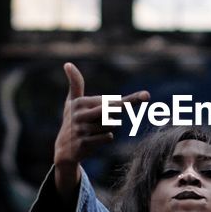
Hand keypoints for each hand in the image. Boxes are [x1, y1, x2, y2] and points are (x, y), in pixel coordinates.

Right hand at [53, 62, 147, 198]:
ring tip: (94, 130)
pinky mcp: (84, 143)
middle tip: (146, 96)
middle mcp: (80, 115)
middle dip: (128, 103)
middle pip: (111, 108)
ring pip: (111, 125)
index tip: (146, 95)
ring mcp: (81, 130)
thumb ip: (75, 83)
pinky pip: (108, 138)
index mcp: (80, 103)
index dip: (126, 100)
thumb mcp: (72, 102)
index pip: (108, 100)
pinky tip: (94, 139)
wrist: (64, 148)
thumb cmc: (72, 120)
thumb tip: (67, 63)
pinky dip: (106, 138)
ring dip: (108, 127)